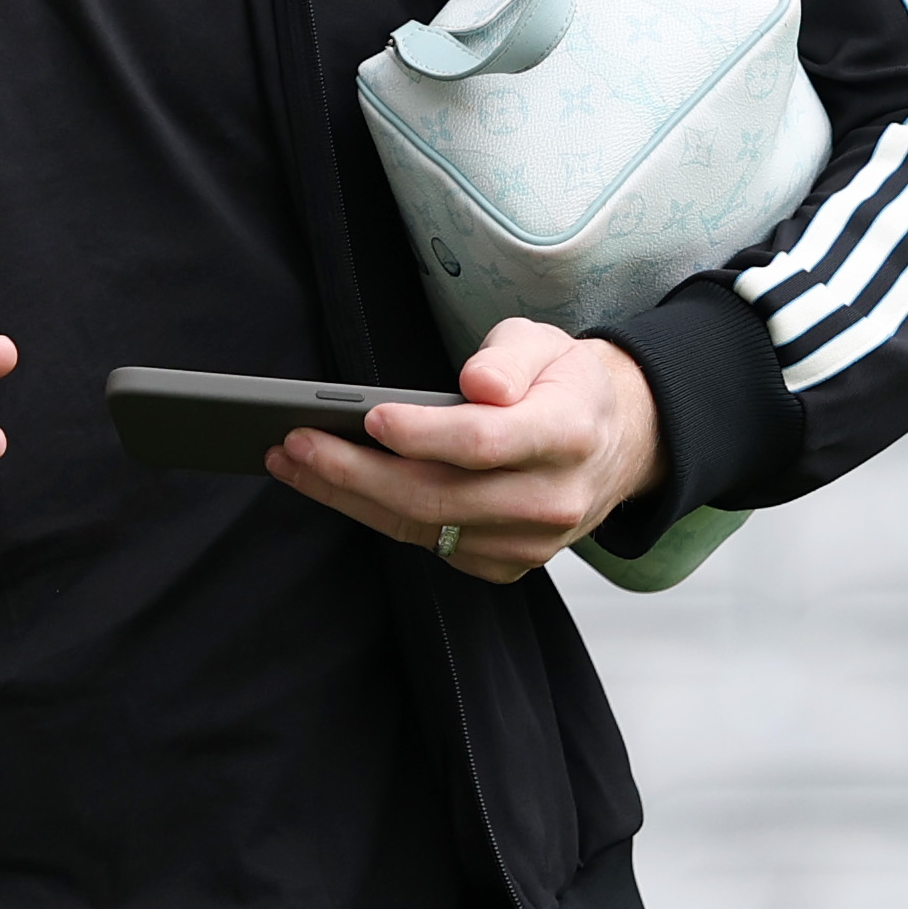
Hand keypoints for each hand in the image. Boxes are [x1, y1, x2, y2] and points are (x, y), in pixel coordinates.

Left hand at [268, 318, 663, 581]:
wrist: (615, 443)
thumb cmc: (563, 385)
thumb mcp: (545, 344)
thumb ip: (509, 357)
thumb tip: (478, 383)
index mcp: (568, 434)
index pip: (485, 442)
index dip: (423, 434)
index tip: (370, 417)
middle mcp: (554, 498)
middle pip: (439, 495)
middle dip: (355, 471)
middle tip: (295, 442)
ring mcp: (531, 541)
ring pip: (423, 526)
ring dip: (347, 495)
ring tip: (292, 460)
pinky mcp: (507, 563)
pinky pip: (428, 545)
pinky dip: (373, 515)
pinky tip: (333, 485)